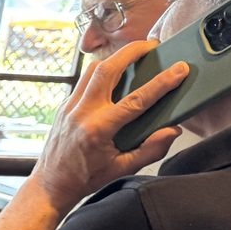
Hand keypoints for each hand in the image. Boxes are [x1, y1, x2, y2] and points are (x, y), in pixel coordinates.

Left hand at [31, 39, 188, 213]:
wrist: (51, 184)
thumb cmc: (85, 178)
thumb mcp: (122, 169)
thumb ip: (151, 149)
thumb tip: (172, 130)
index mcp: (98, 130)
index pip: (136, 100)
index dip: (161, 83)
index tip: (179, 70)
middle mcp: (82, 113)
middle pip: (107, 70)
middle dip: (132, 52)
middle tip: (152, 45)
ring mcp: (70, 107)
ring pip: (92, 70)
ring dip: (115, 58)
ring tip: (135, 54)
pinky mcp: (64, 106)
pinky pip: (84, 81)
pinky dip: (101, 72)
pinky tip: (115, 74)